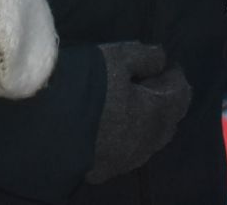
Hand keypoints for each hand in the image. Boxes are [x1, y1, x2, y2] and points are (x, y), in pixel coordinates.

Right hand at [88, 42, 190, 182]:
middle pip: (168, 120)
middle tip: (152, 83)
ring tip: (134, 105)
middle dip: (165, 100)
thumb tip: (162, 59)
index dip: (175, 76)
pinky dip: (128, 137)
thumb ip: (145, 56)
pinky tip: (115, 127)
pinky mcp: (105, 170)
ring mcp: (127, 160)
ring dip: (148, 122)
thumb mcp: (117, 57)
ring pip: (149, 140)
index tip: (168, 65)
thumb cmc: (86, 84)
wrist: (45, 127)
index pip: (180, 94)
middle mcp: (148, 141)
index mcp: (157, 113)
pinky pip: (127, 153)